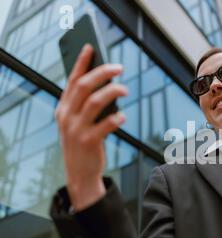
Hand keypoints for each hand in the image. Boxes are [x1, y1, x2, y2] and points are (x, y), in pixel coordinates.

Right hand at [55, 44, 127, 210]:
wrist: (79, 174)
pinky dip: (116, 118)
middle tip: (119, 67)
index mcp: (63, 108)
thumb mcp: (78, 123)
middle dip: (102, 73)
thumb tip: (107, 85)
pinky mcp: (88, 142)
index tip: (91, 47)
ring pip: (95, 101)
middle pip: (84, 86)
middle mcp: (67, 116)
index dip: (81, 62)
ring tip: (125, 90)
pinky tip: (122, 116)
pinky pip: (105, 124)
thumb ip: (86, 106)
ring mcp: (76, 129)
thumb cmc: (82, 143)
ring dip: (113, 92)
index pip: (72, 80)